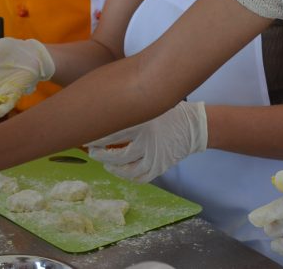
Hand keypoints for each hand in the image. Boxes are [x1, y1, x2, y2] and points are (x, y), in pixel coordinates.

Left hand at [86, 101, 207, 182]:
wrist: (195, 127)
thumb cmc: (170, 112)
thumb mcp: (152, 105)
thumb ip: (132, 108)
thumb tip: (105, 110)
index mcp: (145, 123)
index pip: (114, 133)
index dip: (98, 137)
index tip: (88, 136)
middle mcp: (148, 141)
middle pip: (117, 155)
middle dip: (100, 155)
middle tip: (91, 150)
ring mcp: (155, 157)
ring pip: (127, 169)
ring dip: (112, 168)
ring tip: (104, 162)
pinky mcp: (160, 167)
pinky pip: (139, 178)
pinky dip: (127, 176)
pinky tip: (119, 171)